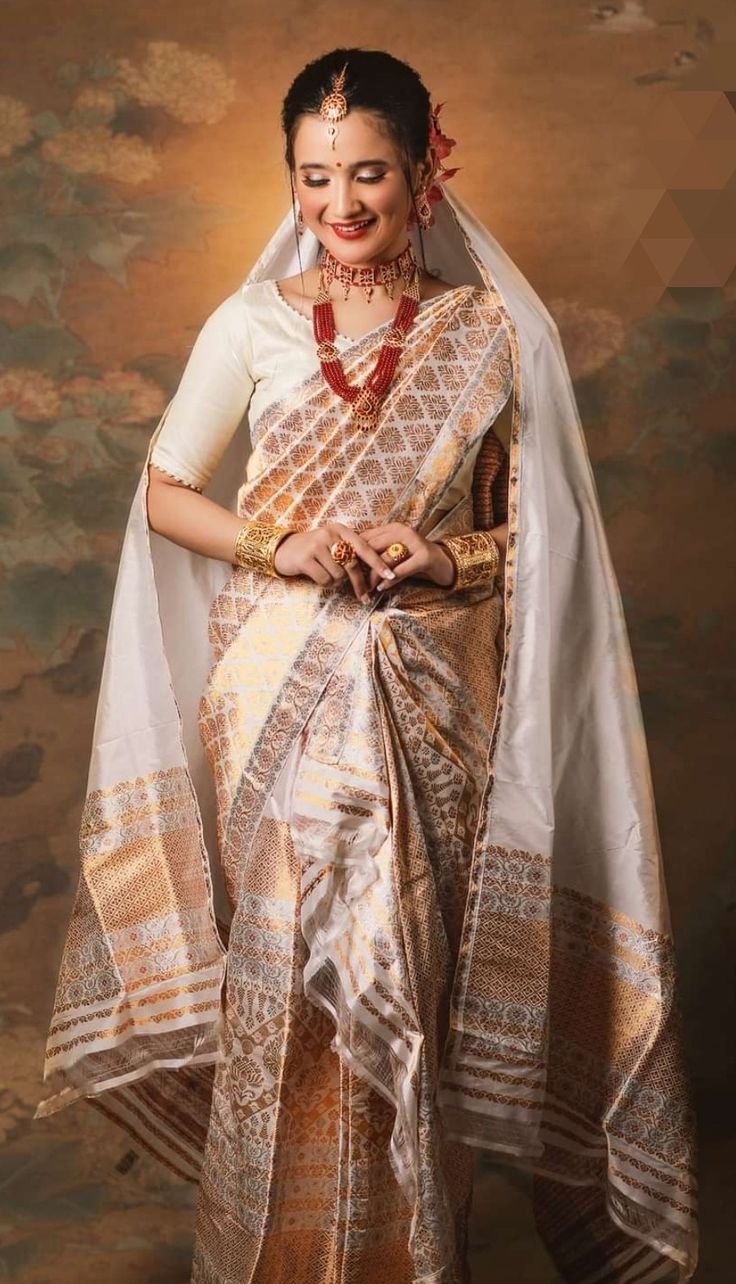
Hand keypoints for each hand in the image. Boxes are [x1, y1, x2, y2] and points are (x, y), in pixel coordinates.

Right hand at [273, 521, 398, 602]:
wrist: (283, 550)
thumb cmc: (313, 551)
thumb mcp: (332, 544)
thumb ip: (349, 552)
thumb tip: (374, 572)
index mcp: (340, 530)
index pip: (364, 547)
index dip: (378, 562)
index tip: (390, 575)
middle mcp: (329, 534)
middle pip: (353, 564)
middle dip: (360, 584)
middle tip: (365, 598)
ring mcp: (316, 545)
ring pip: (339, 575)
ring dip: (336, 582)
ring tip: (326, 576)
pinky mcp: (305, 558)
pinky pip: (325, 580)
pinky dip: (325, 584)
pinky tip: (317, 577)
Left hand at [359, 523, 455, 591]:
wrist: (443, 563)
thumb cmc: (413, 559)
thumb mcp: (395, 552)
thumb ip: (377, 552)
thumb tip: (351, 560)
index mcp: (393, 528)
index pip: (366, 537)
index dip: (354, 553)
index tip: (346, 567)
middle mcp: (403, 531)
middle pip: (373, 547)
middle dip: (362, 566)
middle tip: (354, 581)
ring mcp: (415, 543)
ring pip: (386, 559)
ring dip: (374, 576)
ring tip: (368, 588)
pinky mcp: (424, 557)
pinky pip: (401, 570)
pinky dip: (390, 580)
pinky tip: (382, 588)